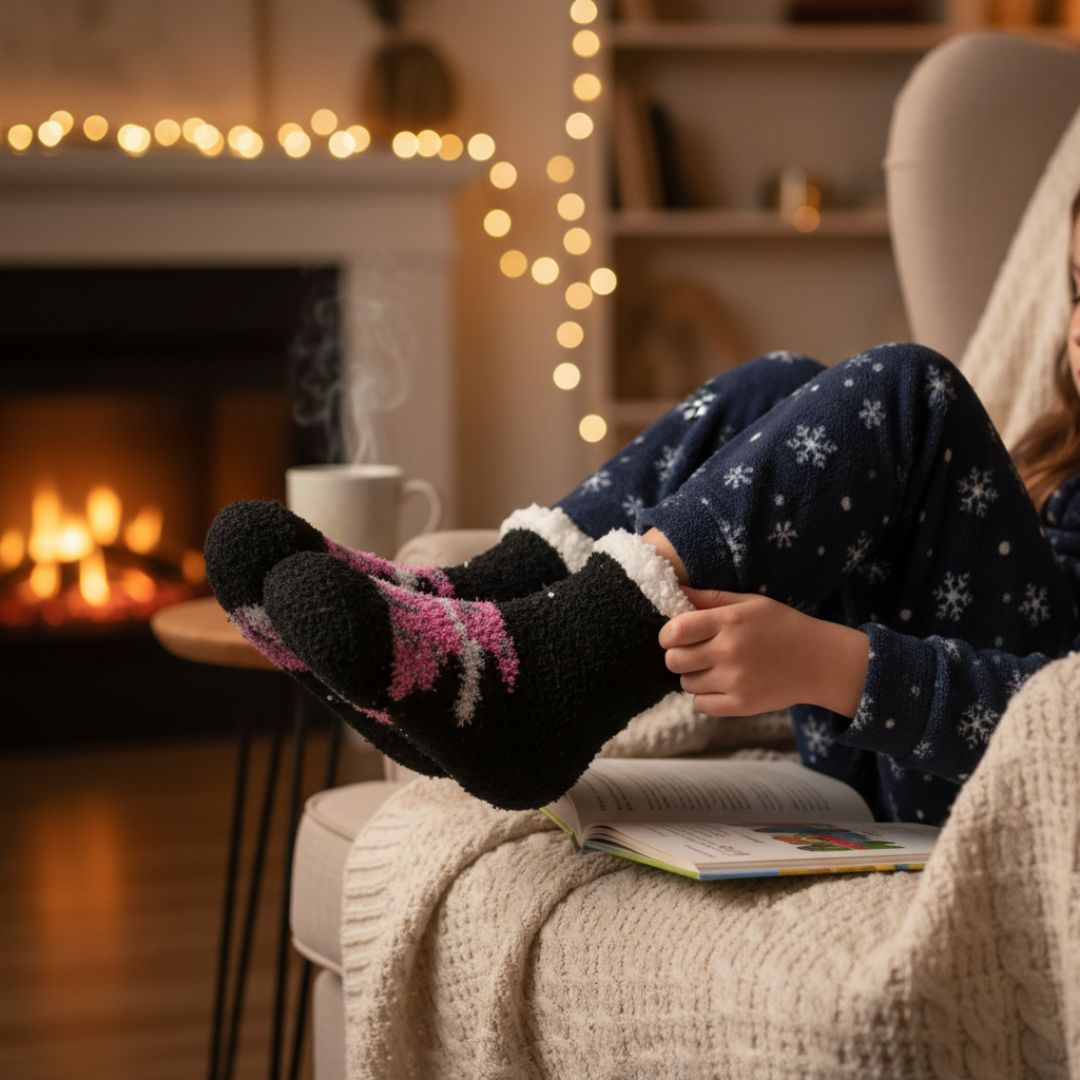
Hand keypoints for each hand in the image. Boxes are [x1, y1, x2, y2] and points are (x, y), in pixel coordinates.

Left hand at [658, 587, 868, 717]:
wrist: (820, 661)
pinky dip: (704, 697)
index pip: (675, 631)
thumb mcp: (750, 602)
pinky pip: (700, 705)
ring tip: (712, 668)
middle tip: (693, 653)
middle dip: (677, 656)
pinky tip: (719, 686)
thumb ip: (711, 598)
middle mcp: (729, 651)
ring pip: (685, 684)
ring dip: (692, 677)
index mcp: (730, 621)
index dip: (667, 635)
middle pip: (674, 660)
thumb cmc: (782, 626)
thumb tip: (676, 589)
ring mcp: (735, 681)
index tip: (674, 636)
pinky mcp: (741, 705)